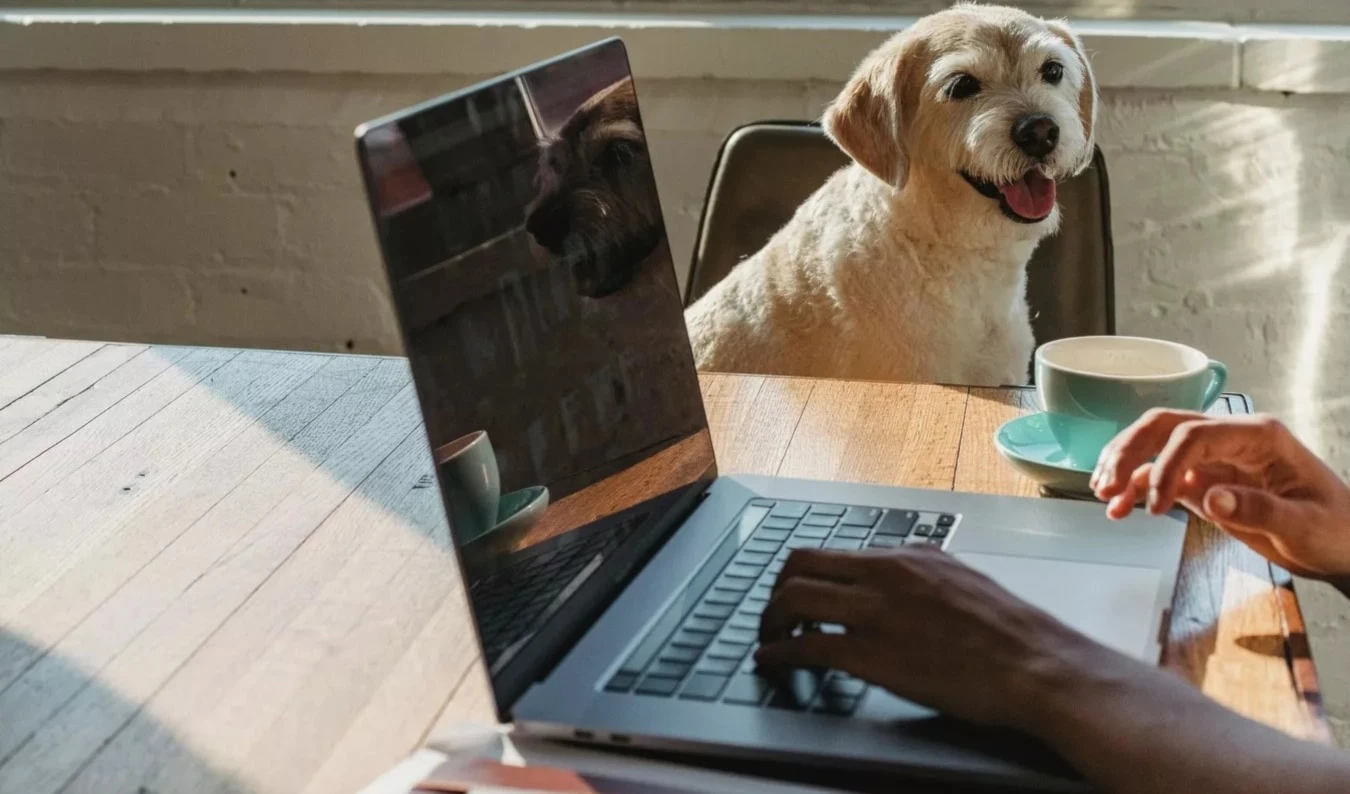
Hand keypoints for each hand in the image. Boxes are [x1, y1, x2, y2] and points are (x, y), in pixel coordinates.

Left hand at [754, 547, 1114, 731]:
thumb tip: (900, 573)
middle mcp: (887, 574)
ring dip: (770, 621)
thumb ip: (923, 573)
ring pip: (794, 599)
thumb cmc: (1012, 633)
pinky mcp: (874, 654)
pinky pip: (807, 646)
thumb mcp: (963, 580)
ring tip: (768, 639)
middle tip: (772, 615)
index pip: (832, 551)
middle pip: (800, 564)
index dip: (802, 574)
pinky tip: (773, 663)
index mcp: (909, 557)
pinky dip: (779, 653)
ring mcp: (878, 612)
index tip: (793, 592)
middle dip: (775, 591)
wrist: (1038, 665)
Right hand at [1093, 410, 1349, 580]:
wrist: (1345, 546)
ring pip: (1154, 445)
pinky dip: (1136, 488)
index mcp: (1258, 436)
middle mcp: (1230, 439)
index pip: (1194, 434)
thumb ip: (1259, 509)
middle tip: (1106, 485)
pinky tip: (1119, 509)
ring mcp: (1214, 458)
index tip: (1157, 506)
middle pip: (1164, 427)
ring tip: (1104, 494)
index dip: (1167, 465)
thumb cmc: (1336, 530)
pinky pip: (1160, 475)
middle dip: (1129, 451)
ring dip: (1124, 465)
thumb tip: (1210, 497)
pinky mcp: (1204, 481)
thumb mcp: (1305, 525)